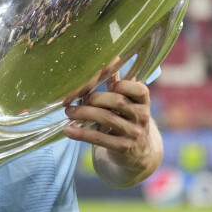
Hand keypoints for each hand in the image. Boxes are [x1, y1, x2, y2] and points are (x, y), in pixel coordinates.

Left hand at [61, 72, 161, 186]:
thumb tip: (110, 59)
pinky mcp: (123, 148)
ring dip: (83, 113)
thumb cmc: (128, 119)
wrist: (139, 152)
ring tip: (69, 112)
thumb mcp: (127, 102)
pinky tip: (68, 130)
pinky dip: (81, 134)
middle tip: (78, 99)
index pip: (138, 89)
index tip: (106, 84)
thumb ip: (118, 84)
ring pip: (106, 118)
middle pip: (117, 101)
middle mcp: (142, 116)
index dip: (122, 85)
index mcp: (144, 101)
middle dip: (94, 98)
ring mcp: (133, 133)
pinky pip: (99, 138)